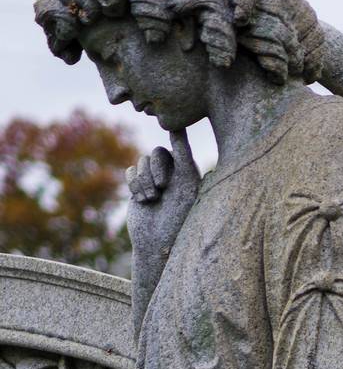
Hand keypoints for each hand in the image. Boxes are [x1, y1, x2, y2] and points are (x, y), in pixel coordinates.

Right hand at [125, 130, 199, 265]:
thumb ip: (183, 155)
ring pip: (142, 161)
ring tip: (152, 200)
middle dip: (156, 169)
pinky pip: (130, 171)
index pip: (178, 145)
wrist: (157, 240)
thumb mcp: (186, 183)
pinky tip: (142, 201)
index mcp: (187, 171)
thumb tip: (178, 128)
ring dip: (145, 181)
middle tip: (162, 188)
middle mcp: (170, 173)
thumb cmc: (178, 214)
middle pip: (157, 152)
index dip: (174, 141)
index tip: (172, 146)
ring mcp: (152, 179)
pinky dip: (135, 185)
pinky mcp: (137, 186)